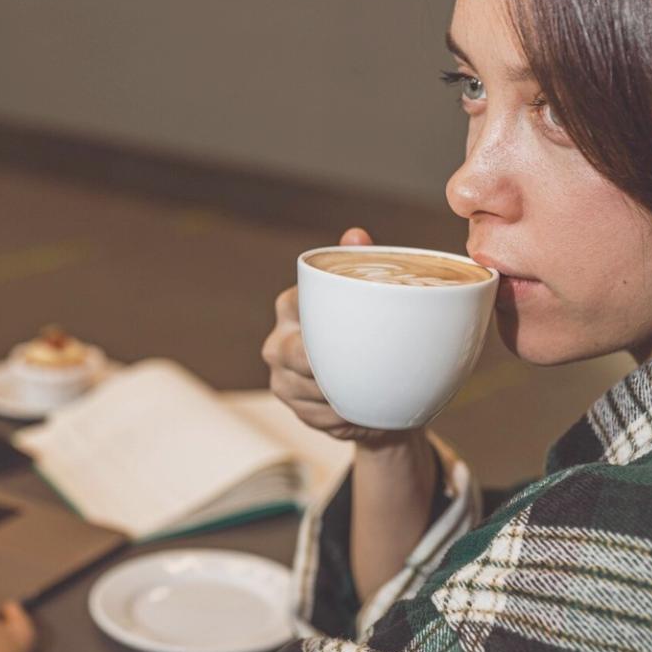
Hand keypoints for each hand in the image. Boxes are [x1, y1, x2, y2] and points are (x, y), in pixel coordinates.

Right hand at [261, 227, 421, 448]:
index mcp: (291, 306)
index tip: (349, 330)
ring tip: (371, 391)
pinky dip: (341, 417)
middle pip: (293, 355)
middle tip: (365, 367)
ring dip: (339, 395)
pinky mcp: (294, 407)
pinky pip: (316, 416)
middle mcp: (277, 342)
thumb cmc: (368, 331)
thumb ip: (359, 264)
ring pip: (307, 390)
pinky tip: (360, 409)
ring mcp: (281, 378)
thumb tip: (355, 234)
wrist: (374, 384)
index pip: (294, 307)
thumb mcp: (367, 296)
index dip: (320, 322)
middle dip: (326, 366)